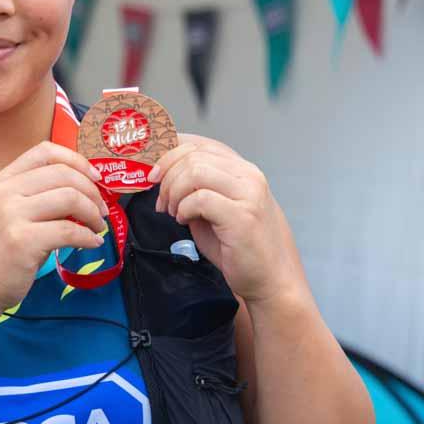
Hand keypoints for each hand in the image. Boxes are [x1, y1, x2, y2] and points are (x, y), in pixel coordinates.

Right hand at [0, 142, 109, 312]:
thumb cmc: (0, 249)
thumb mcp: (9, 211)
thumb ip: (38, 194)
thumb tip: (85, 187)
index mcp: (3, 180)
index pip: (45, 151)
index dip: (77, 160)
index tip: (95, 178)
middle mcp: (4, 192)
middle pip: (64, 175)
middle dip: (92, 192)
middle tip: (101, 210)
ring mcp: (12, 216)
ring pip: (70, 199)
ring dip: (93, 214)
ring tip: (97, 227)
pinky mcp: (23, 242)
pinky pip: (69, 231)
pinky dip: (88, 237)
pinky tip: (91, 243)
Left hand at [149, 134, 308, 306]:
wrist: (271, 281)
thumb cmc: (240, 247)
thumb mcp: (215, 209)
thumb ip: (195, 189)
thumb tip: (161, 176)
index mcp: (242, 170)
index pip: (201, 143)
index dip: (170, 151)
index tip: (152, 169)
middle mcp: (248, 176)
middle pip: (193, 155)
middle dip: (167, 175)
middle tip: (160, 200)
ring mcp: (248, 194)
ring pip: (195, 171)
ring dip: (173, 191)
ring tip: (172, 211)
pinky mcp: (242, 216)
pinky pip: (200, 199)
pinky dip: (183, 208)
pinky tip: (184, 220)